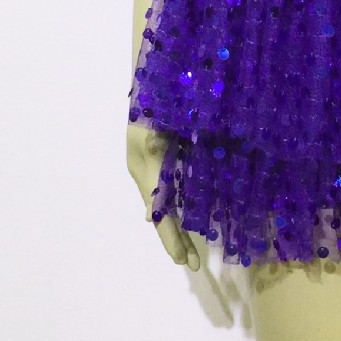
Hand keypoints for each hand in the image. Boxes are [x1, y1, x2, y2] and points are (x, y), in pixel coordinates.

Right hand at [126, 118, 202, 271]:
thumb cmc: (152, 105)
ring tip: (193, 251)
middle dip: (176, 240)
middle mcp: (149, 174)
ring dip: (181, 228)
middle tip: (192, 264)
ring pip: (169, 205)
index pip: (158, 215)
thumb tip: (151, 216)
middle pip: (163, 216)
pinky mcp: (169, 157)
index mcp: (145, 173)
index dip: (169, 239)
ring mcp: (158, 166)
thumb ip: (153, 177)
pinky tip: (195, 216)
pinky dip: (184, 207)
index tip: (181, 261)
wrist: (158, 76)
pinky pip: (175, 189)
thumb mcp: (149, 139)